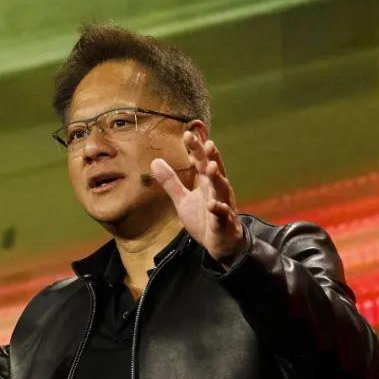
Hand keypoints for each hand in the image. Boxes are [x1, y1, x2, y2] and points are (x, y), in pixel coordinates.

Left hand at [150, 131, 243, 264]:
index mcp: (207, 183)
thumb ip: (171, 181)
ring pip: (222, 189)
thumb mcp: (183, 199)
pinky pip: (222, 215)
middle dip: (211, 157)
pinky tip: (212, 204)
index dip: (196, 149)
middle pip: (215, 170)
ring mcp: (223, 205)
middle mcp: (217, 191)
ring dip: (217, 178)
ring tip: (210, 167)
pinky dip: (218, 209)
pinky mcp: (224, 223)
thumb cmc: (203, 218)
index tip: (188, 134)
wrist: (219, 244)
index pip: (202, 162)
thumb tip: (154, 161)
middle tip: (207, 143)